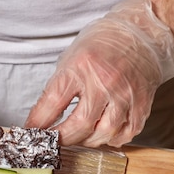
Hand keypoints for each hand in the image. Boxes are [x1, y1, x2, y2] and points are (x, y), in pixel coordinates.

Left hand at [25, 0, 173, 147]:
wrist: (139, 31)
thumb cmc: (100, 46)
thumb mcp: (70, 59)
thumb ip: (57, 89)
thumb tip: (41, 119)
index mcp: (80, 67)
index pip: (52, 103)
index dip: (38, 123)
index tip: (31, 132)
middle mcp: (104, 81)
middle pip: (80, 125)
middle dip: (62, 138)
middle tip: (54, 140)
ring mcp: (125, 93)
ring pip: (104, 133)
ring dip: (88, 141)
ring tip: (80, 136)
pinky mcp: (142, 102)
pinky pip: (128, 132)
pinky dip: (113, 139)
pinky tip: (103, 134)